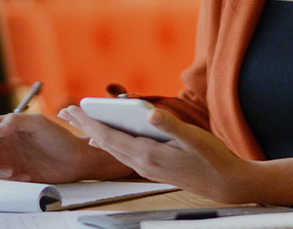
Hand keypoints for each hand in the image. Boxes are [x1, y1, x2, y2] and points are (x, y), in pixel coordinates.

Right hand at [0, 113, 130, 183]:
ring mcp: (6, 158)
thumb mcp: (39, 123)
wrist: (74, 160)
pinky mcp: (12, 174)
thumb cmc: (59, 138)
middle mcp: (2, 141)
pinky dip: (7, 180)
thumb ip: (16, 121)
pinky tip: (25, 176)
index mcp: (6, 125)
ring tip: (12, 172)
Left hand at [58, 104, 256, 203]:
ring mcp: (146, 168)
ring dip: (95, 133)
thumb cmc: (213, 159)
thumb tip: (150, 113)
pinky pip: (123, 153)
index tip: (73, 109)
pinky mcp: (153, 168)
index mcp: (148, 154)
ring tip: (80, 122)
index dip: (90, 121)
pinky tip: (106, 138)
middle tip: (66, 111)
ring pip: (113, 149)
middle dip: (85, 125)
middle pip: (106, 143)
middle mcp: (142, 164)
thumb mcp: (195, 138)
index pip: (110, 136)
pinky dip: (110, 142)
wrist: (226, 184)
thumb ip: (171, 125)